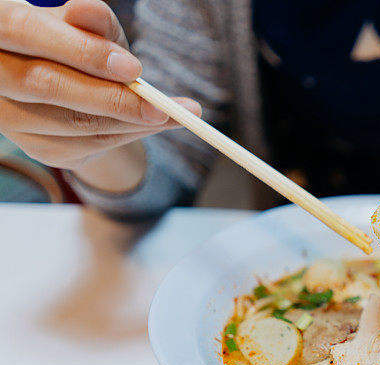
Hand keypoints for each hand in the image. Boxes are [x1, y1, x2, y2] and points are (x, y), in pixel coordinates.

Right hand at [0, 0, 199, 171]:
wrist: (78, 91)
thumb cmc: (81, 49)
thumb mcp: (91, 30)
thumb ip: (92, 21)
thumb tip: (87, 10)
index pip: (25, 31)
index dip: (78, 50)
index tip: (131, 67)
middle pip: (46, 85)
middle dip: (110, 97)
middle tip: (162, 106)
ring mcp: (10, 117)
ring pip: (72, 121)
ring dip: (130, 121)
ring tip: (175, 114)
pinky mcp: (37, 147)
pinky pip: (86, 144)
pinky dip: (127, 135)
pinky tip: (153, 125)